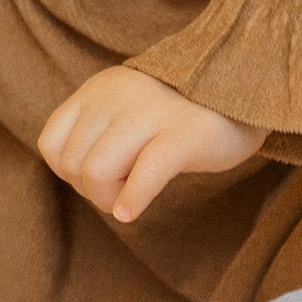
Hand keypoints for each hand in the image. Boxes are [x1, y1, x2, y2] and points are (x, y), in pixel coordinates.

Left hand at [38, 64, 265, 226]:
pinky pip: (143, 175)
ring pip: (96, 171)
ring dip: (109, 199)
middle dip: (92, 191)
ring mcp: (150, 113)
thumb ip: (99, 132)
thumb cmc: (185, 113)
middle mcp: (118, 96)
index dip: (69, 172)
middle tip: (124, 190)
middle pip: (72, 163)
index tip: (104, 176)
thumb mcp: (129, 110)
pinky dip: (133, 200)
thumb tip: (78, 176)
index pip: (52, 143)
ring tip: (132, 198)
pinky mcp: (183, 135)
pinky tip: (132, 212)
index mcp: (100, 89)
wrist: (249, 89)